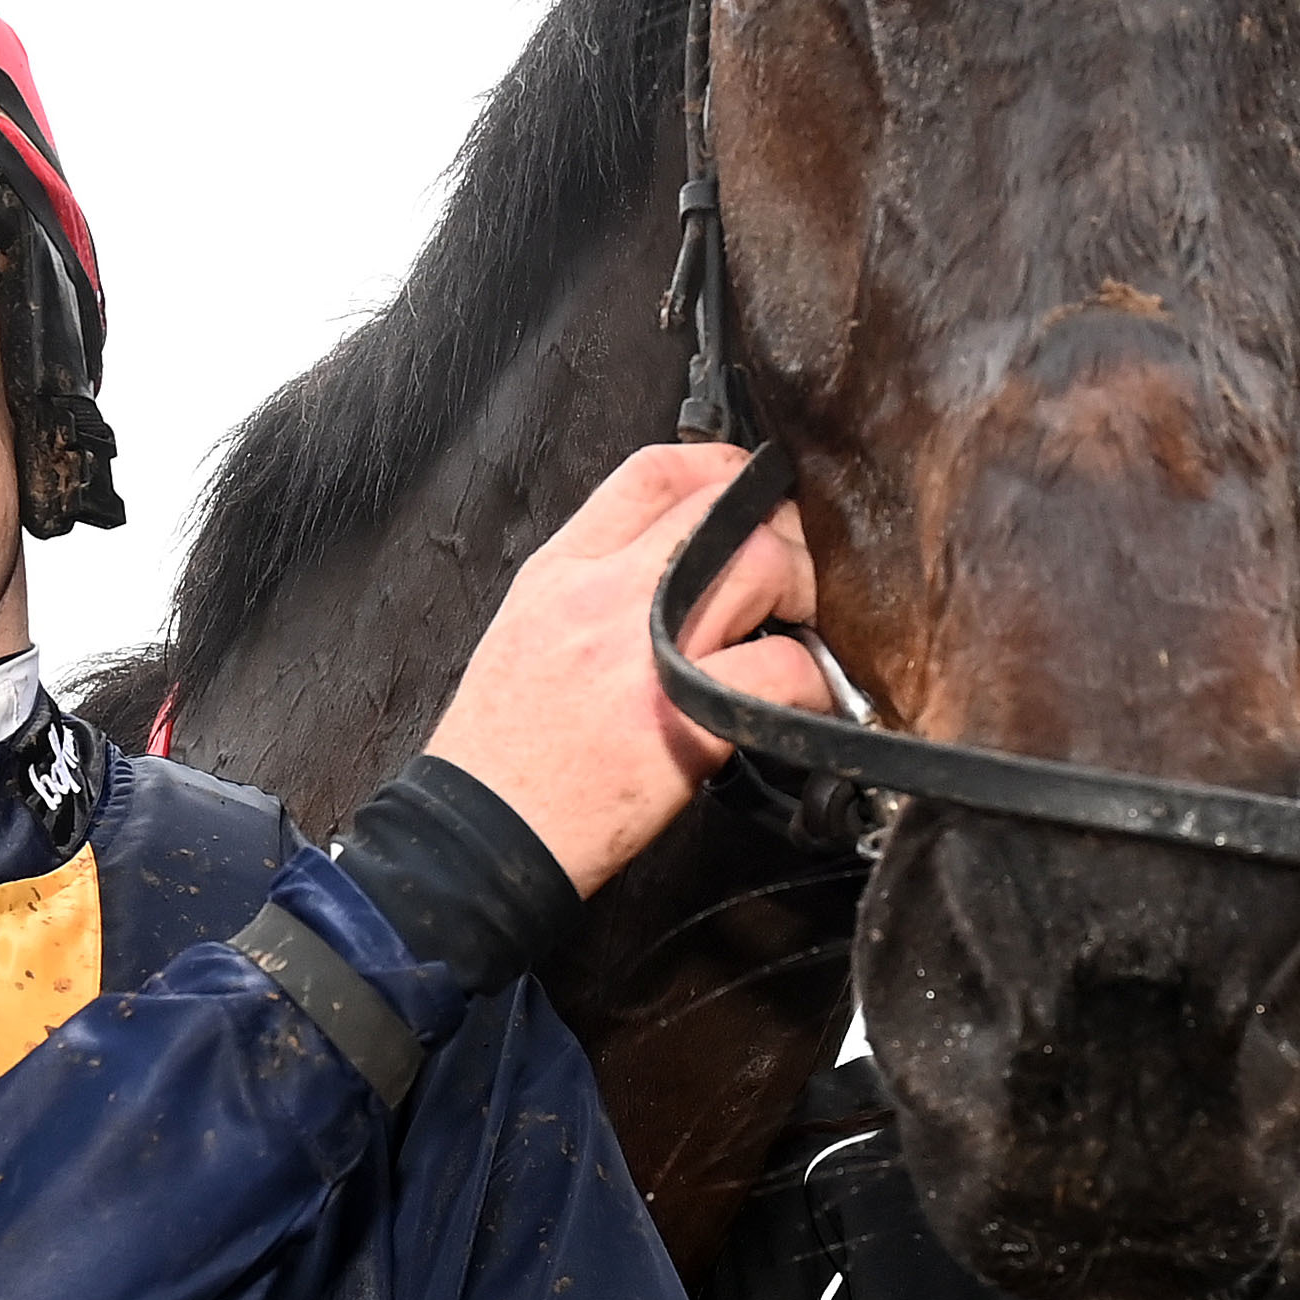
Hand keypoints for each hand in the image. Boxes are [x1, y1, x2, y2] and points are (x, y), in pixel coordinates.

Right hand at [420, 444, 827, 894]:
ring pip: (763, 566)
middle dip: (777, 529)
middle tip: (792, 569)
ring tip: (799, 627)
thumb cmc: (504, 751)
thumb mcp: (527, 629)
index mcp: (561, 569)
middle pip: (722, 510)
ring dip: (802, 590)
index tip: (750, 487)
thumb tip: (670, 561)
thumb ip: (592, 583)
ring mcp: (648, 650)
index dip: (718, 467)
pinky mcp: (688, 715)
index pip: (652, 474)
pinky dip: (812, 679)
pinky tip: (803, 696)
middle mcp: (604, 593)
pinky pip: (785, 669)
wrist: (487, 832)